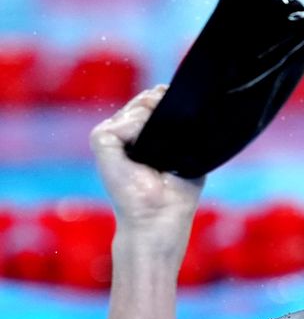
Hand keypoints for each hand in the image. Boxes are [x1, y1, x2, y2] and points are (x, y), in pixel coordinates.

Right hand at [89, 87, 203, 245]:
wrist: (161, 219)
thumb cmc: (176, 196)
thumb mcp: (186, 156)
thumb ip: (182, 130)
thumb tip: (179, 103)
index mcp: (140, 137)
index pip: (150, 104)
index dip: (166, 100)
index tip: (181, 105)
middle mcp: (123, 134)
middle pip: (143, 101)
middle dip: (162, 104)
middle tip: (176, 126)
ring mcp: (110, 137)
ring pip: (136, 108)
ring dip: (154, 116)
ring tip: (164, 145)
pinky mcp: (102, 141)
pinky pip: (123, 121)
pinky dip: (138, 126)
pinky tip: (146, 145)